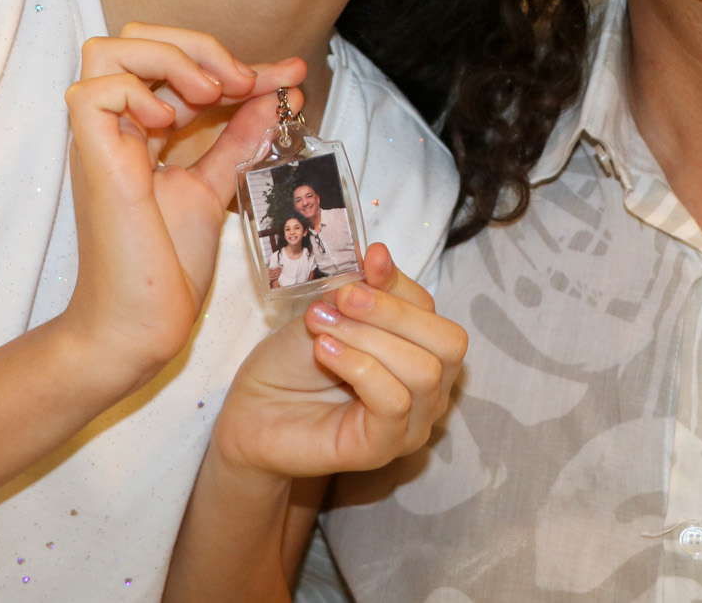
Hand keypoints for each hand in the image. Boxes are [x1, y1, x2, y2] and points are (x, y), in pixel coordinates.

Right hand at [56, 25, 303, 395]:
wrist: (141, 322)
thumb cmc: (168, 264)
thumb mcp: (216, 186)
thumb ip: (240, 140)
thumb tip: (280, 93)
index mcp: (143, 130)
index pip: (182, 66)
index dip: (235, 61)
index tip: (290, 74)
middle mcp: (116, 127)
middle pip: (134, 37)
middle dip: (196, 44)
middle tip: (240, 82)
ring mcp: (99, 139)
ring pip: (107, 49)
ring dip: (168, 57)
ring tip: (209, 95)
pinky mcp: (89, 155)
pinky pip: (92, 89)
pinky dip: (136, 92)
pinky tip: (167, 125)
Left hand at [213, 244, 466, 478]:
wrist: (253, 409)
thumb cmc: (295, 361)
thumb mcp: (332, 311)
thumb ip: (364, 287)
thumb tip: (380, 253)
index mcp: (422, 354)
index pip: (435, 314)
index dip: (400, 285)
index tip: (362, 266)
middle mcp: (429, 392)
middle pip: (448, 344)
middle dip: (393, 312)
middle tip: (343, 298)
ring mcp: (411, 425)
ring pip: (423, 372)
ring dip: (368, 338)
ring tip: (322, 326)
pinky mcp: (383, 448)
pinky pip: (394, 402)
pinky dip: (359, 367)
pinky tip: (325, 351)